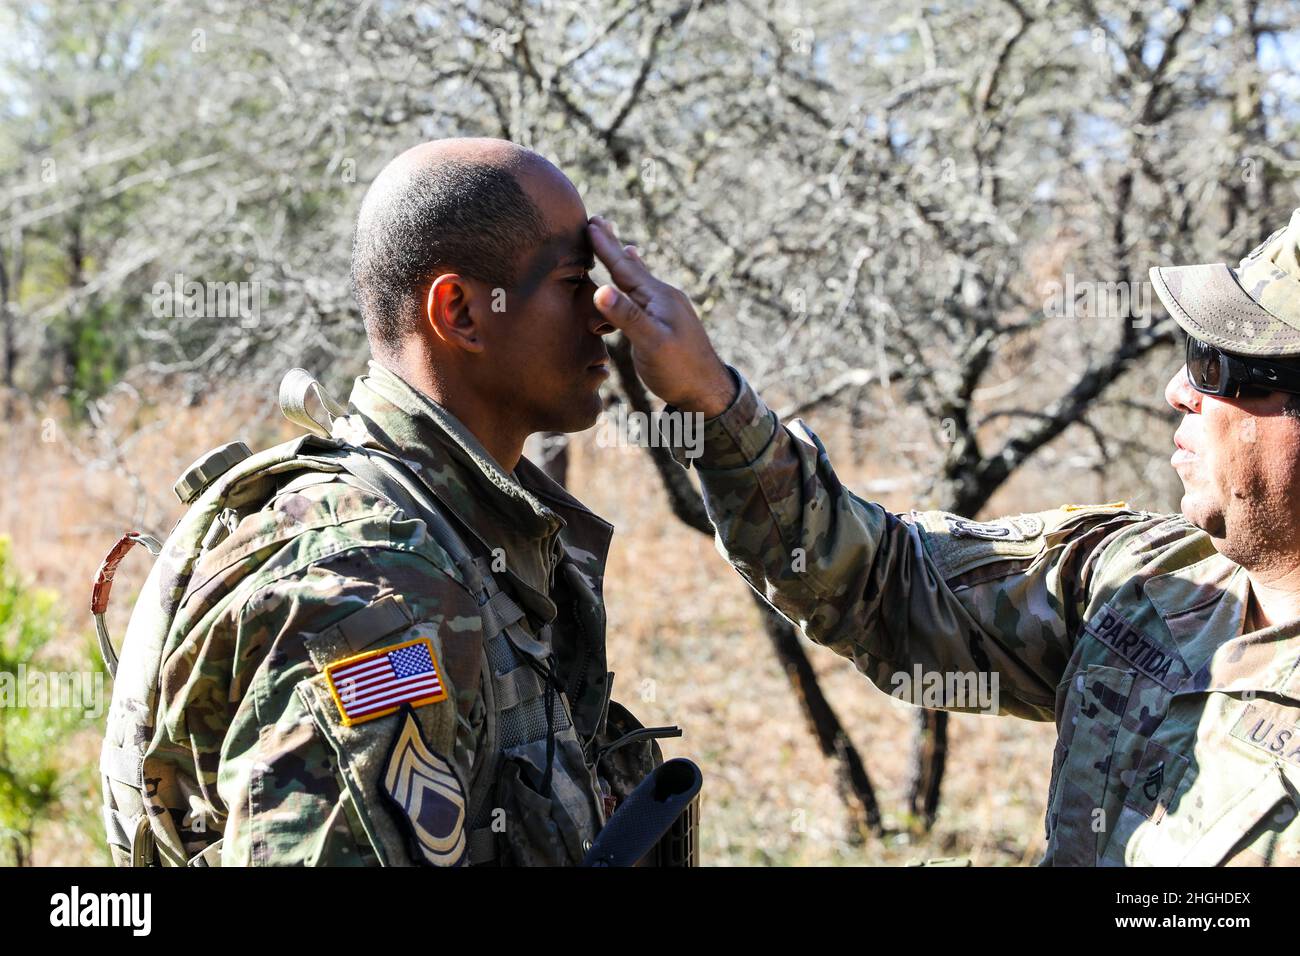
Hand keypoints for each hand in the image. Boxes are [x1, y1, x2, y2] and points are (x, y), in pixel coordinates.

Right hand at [588, 216, 736, 416]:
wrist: (709, 392)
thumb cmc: (680, 371)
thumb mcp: (652, 344)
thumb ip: (627, 317)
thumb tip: (601, 289)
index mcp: (659, 298)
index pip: (625, 267)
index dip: (605, 247)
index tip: (590, 222)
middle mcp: (664, 297)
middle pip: (632, 268)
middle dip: (613, 246)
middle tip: (599, 220)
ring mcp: (667, 310)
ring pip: (638, 280)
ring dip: (624, 263)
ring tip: (619, 245)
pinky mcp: (666, 323)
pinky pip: (644, 296)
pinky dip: (634, 283)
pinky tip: (639, 284)